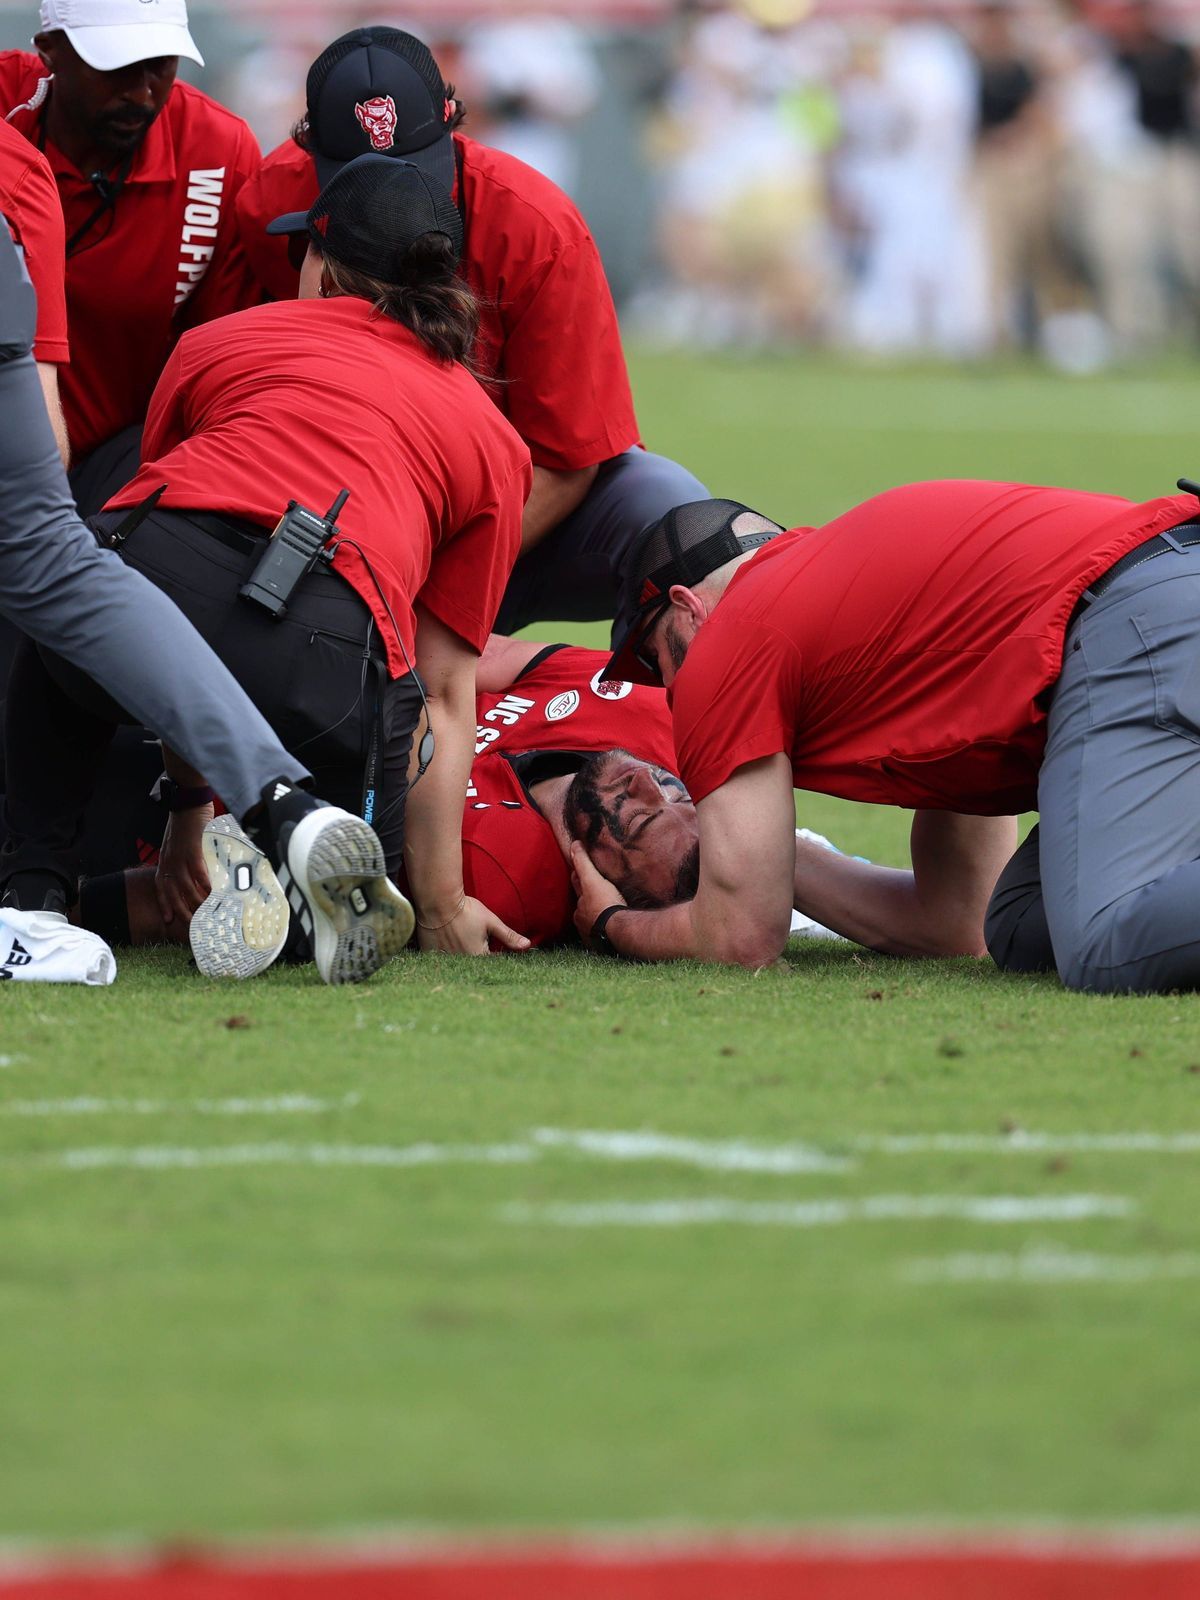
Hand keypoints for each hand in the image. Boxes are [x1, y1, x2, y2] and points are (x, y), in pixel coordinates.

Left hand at [154, 802, 213, 927]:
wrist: (187, 801)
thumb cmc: (186, 820)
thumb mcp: (178, 842)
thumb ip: (184, 856)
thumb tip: (197, 869)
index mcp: (165, 859)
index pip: (161, 886)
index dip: (164, 904)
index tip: (168, 919)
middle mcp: (169, 861)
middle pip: (172, 892)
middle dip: (181, 910)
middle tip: (193, 924)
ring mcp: (180, 857)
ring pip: (185, 886)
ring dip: (195, 902)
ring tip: (206, 913)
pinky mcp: (192, 850)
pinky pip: (198, 872)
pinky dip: (205, 884)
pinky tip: (213, 893)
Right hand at [416, 895, 530, 954]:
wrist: (437, 901)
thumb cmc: (466, 910)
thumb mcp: (491, 922)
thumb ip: (508, 936)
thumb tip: (528, 946)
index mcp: (478, 956)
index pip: (494, 962)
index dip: (497, 952)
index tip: (494, 942)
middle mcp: (461, 962)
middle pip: (476, 964)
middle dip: (480, 954)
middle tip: (476, 939)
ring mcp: (445, 960)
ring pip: (459, 962)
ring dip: (463, 955)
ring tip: (463, 939)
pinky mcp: (431, 954)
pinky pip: (443, 960)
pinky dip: (447, 954)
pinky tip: (449, 941)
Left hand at [570, 842, 624, 944]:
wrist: (617, 931)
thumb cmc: (605, 904)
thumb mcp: (593, 880)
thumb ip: (583, 863)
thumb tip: (574, 843)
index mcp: (579, 905)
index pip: (578, 886)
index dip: (578, 876)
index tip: (579, 871)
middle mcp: (582, 920)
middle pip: (584, 905)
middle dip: (586, 899)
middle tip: (594, 893)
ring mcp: (592, 933)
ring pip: (593, 920)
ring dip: (597, 915)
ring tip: (606, 911)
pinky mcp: (604, 944)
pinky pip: (604, 933)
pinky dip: (606, 928)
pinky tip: (614, 927)